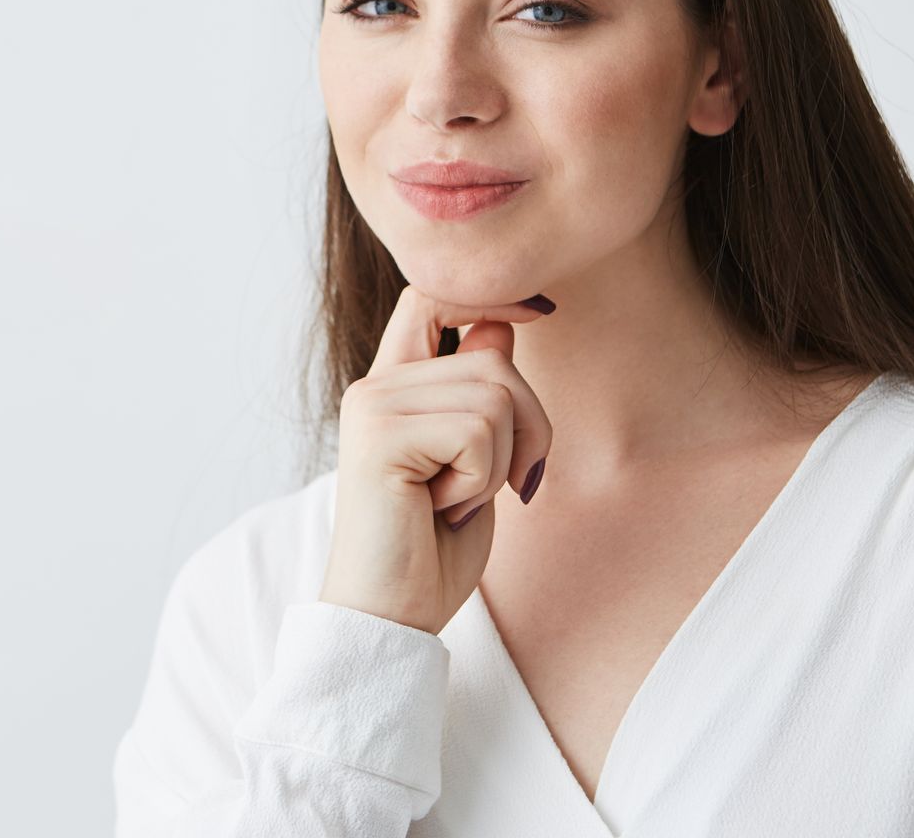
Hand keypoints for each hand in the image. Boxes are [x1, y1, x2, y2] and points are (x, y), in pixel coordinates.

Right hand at [317, 283, 554, 634]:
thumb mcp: (472, 460)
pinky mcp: (380, 437)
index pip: (432, 296)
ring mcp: (373, 407)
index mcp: (392, 388)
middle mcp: (375, 387)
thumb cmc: (431, 552)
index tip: (539, 311)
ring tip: (458, 501)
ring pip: (495, 395)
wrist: (389, 619)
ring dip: (502, 461)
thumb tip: (502, 322)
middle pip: (494, 359)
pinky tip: (443, 509)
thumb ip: (478, 394)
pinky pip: (477, 432)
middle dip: (528, 427)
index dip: (491, 295)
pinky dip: (482, 480)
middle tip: (502, 487)